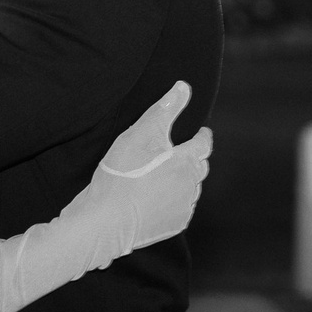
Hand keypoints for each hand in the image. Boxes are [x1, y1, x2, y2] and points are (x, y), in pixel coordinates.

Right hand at [64, 82, 212, 255]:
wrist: (107, 219)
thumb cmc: (121, 174)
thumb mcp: (140, 134)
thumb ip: (164, 110)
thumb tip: (183, 87)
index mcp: (187, 160)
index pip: (204, 143)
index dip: (202, 136)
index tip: (200, 132)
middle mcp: (191, 185)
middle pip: (199, 167)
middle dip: (192, 159)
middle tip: (178, 154)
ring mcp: (184, 207)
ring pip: (190, 189)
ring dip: (182, 182)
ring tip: (164, 177)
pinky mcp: (174, 225)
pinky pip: (180, 209)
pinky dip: (172, 202)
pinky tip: (155, 199)